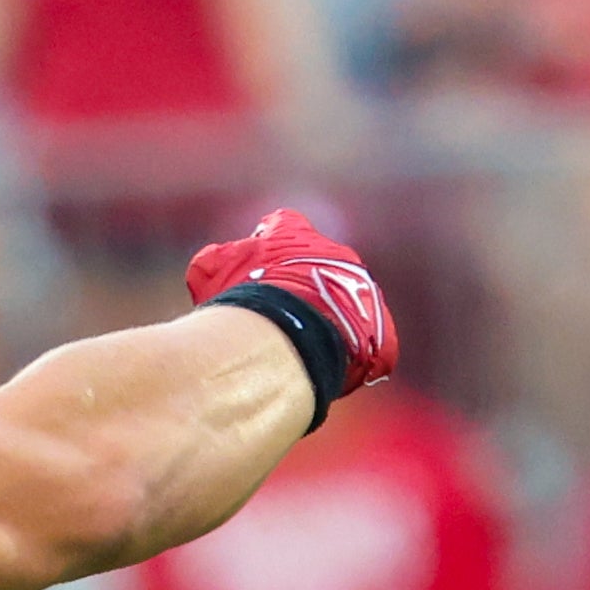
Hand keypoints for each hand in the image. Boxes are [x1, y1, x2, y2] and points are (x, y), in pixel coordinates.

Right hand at [187, 208, 398, 396]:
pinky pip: (362, 341)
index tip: (256, 258)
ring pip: (343, 300)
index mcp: (298, 235)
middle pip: (318, 263)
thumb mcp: (211, 272)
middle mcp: (338, 256)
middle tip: (277, 309)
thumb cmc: (248, 299)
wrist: (292, 337)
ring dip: (324, 317)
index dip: (268, 240)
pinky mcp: (379, 333)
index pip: (283, 224)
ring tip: (299, 344)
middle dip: (301, 282)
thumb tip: (209, 262)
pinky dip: (345, 351)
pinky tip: (321, 365)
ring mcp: (364, 292)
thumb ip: (214, 260)